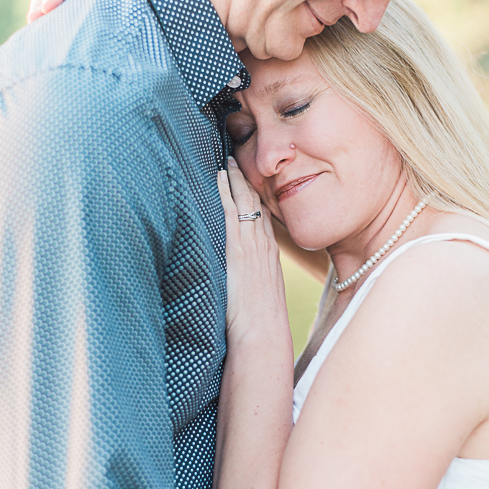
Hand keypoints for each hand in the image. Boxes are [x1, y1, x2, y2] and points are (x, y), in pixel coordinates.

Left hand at [216, 158, 287, 341]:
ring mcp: (251, 244)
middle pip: (257, 202)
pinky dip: (226, 192)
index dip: (257, 194)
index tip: (250, 177)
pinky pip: (232, 212)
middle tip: (238, 157)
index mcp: (269, 253)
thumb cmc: (258, 320)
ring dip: (237, 178)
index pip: (264, 214)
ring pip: (246, 201)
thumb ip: (251, 277)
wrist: (261, 331)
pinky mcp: (237, 248)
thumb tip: (241, 275)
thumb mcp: (259, 292)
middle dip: (248, 179)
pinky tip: (219, 177)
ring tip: (228, 159)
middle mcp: (263, 244)